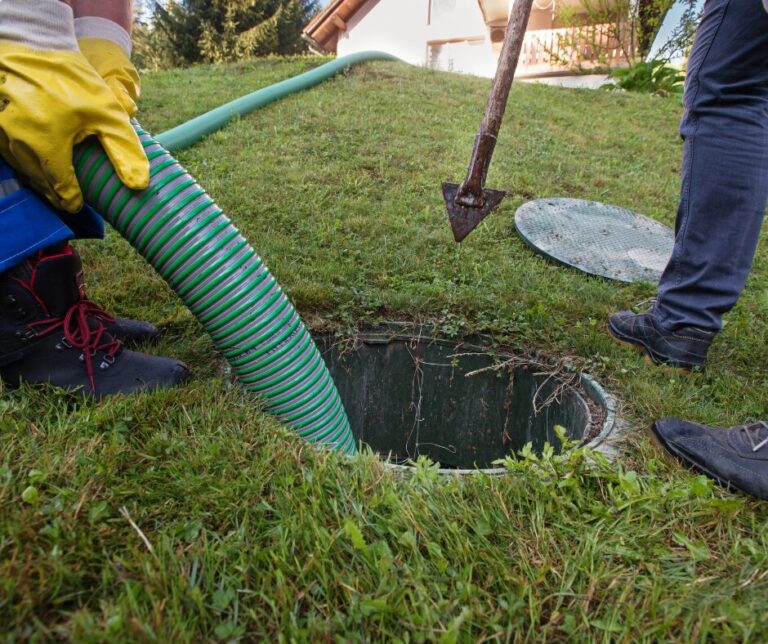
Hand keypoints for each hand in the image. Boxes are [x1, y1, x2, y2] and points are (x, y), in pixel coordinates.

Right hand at [0, 0, 148, 212]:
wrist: (32, 43)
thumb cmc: (71, 78)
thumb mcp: (108, 113)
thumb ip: (123, 150)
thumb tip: (139, 185)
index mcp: (47, 144)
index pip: (60, 187)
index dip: (71, 199)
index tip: (78, 205)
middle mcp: (18, 142)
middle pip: (39, 181)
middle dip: (54, 193)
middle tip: (67, 202)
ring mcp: (1, 132)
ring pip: (22, 168)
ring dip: (38, 179)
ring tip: (54, 187)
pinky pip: (8, 151)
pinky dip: (24, 161)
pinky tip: (36, 162)